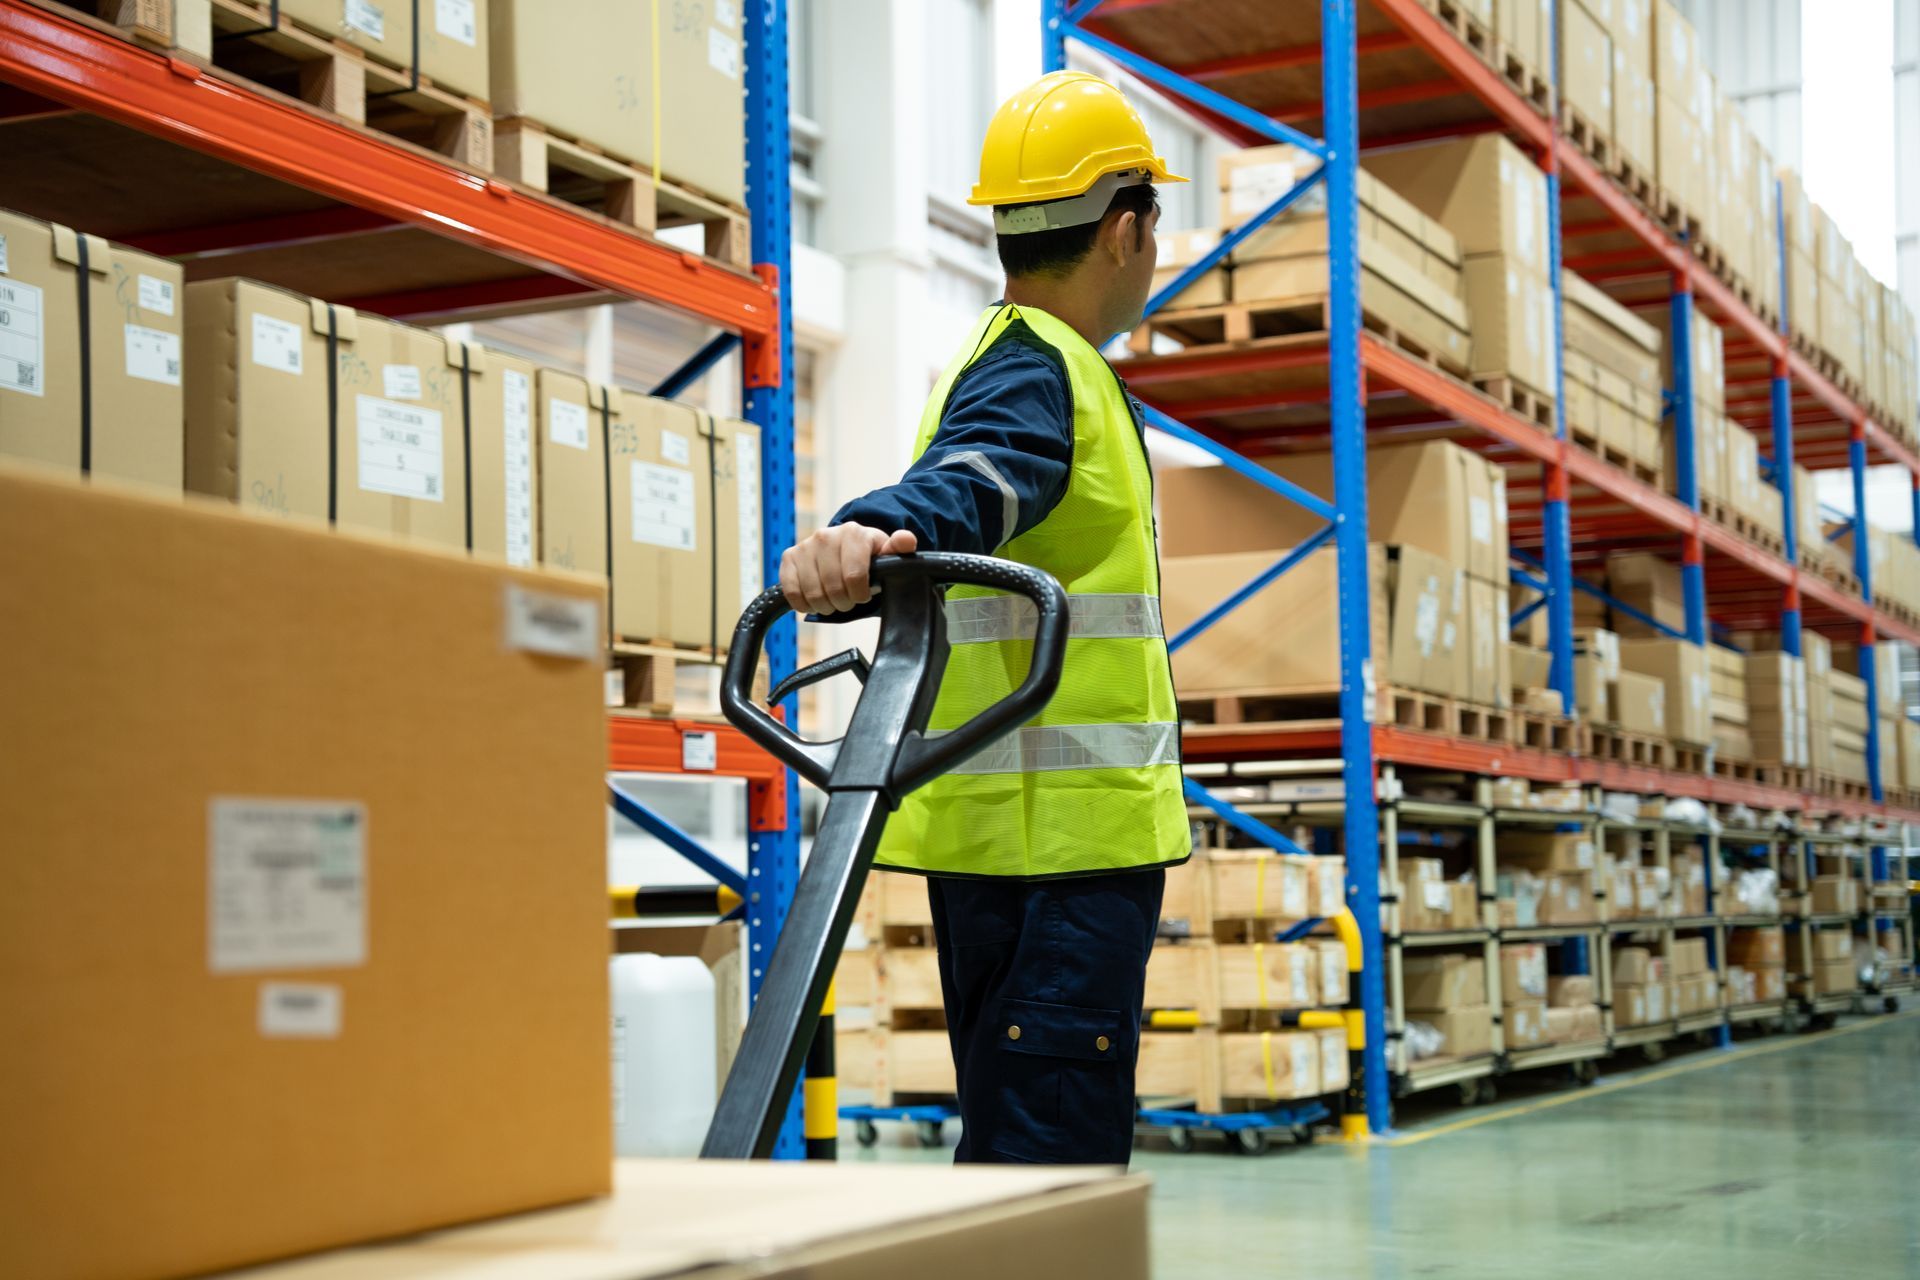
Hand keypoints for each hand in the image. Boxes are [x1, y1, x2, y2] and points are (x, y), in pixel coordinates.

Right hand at [780, 524, 917, 613]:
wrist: (843, 546)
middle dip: (844, 602)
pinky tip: (814, 600)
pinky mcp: (789, 557)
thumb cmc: (867, 555)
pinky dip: (804, 604)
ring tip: (834, 600)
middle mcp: (826, 535)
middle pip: (833, 588)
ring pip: (813, 594)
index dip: (860, 594)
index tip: (864, 595)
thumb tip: (907, 540)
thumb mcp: (886, 553)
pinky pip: (792, 592)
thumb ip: (899, 548)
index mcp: (853, 533)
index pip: (854, 576)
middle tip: (848, 600)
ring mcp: (805, 546)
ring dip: (825, 606)